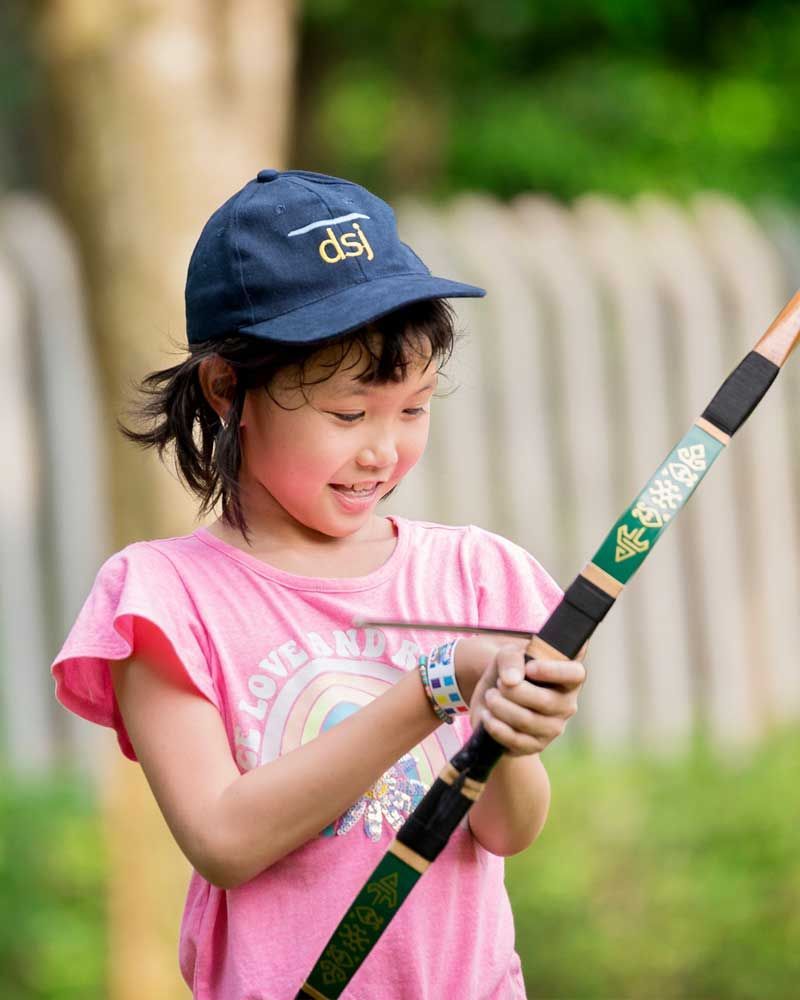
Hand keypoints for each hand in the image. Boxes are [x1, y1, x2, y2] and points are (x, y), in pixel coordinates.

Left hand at [468, 643, 585, 756]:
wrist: (492, 698)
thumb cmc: (509, 670)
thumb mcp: (507, 654)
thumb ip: (511, 658)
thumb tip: (511, 680)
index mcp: (568, 678)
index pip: (575, 674)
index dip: (553, 671)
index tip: (529, 668)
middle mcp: (566, 705)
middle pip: (545, 701)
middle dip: (514, 691)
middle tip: (498, 683)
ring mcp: (553, 728)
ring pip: (527, 720)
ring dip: (501, 706)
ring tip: (490, 696)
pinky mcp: (535, 746)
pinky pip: (515, 740)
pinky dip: (495, 726)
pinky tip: (487, 715)